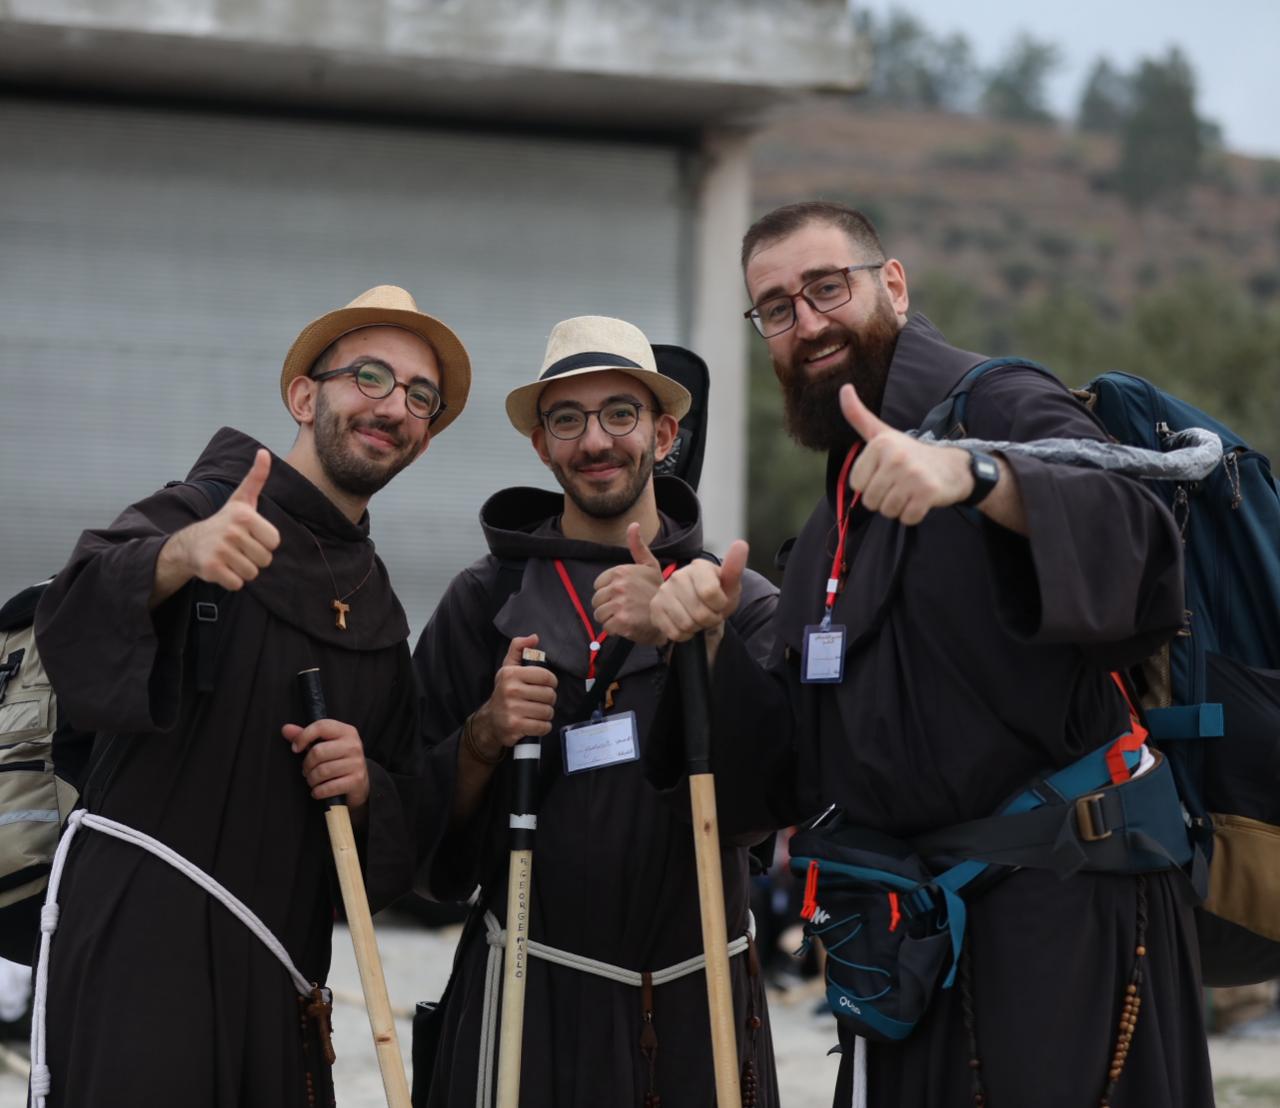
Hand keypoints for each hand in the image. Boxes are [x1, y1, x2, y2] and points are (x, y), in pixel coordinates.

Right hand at [166, 449, 281, 590]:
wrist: (191, 544)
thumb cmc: (225, 522)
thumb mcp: (242, 499)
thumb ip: (256, 478)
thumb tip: (264, 452)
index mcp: (244, 515)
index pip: (275, 542)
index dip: (264, 542)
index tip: (249, 535)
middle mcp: (231, 531)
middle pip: (265, 559)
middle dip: (254, 558)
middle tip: (238, 548)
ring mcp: (220, 550)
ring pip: (252, 573)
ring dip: (243, 570)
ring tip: (230, 557)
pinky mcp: (211, 568)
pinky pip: (238, 584)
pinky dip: (232, 581)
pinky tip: (222, 568)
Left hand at [282, 718, 369, 808]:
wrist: (359, 783)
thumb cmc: (337, 760)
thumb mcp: (324, 745)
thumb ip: (305, 736)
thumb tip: (285, 729)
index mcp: (346, 731)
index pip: (321, 726)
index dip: (303, 736)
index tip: (295, 748)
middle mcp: (354, 745)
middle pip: (318, 752)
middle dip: (307, 765)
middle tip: (306, 770)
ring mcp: (357, 763)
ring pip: (322, 771)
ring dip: (311, 780)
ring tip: (312, 780)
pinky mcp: (356, 780)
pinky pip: (329, 787)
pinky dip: (318, 791)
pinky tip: (318, 791)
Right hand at [468, 634, 558, 760]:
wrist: (490, 721)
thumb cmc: (504, 692)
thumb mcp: (508, 668)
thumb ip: (519, 649)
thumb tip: (534, 637)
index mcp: (511, 674)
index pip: (546, 676)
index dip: (552, 682)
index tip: (546, 685)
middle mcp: (510, 690)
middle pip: (549, 695)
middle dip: (549, 700)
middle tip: (540, 701)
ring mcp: (512, 709)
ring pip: (548, 712)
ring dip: (546, 714)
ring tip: (536, 712)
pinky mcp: (515, 726)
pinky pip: (543, 727)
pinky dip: (543, 727)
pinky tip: (535, 723)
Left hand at [591, 523, 666, 645]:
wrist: (670, 616)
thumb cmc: (657, 590)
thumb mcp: (649, 565)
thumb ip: (637, 546)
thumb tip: (633, 524)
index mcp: (621, 571)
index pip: (598, 585)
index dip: (609, 592)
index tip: (624, 595)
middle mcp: (619, 586)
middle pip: (596, 600)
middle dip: (608, 606)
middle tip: (624, 608)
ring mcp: (619, 604)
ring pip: (599, 614)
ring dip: (610, 619)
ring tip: (625, 617)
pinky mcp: (621, 622)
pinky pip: (606, 627)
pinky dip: (614, 630)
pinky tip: (627, 626)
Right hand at [649, 540, 747, 643]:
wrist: (699, 605)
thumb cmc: (717, 594)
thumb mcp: (730, 585)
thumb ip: (734, 568)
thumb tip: (741, 544)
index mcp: (699, 567)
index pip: (710, 593)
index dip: (720, 605)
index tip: (720, 602)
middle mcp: (678, 576)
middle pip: (700, 613)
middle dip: (710, 619)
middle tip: (709, 613)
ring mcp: (664, 591)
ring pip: (686, 624)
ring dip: (697, 628)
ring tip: (697, 618)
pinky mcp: (655, 607)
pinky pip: (674, 632)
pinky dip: (684, 634)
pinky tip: (685, 623)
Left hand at [840, 384, 972, 525]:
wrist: (954, 466)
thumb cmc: (911, 453)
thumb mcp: (883, 433)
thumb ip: (859, 416)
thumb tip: (844, 388)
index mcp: (880, 443)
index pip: (856, 484)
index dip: (869, 484)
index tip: (885, 473)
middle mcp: (895, 457)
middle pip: (870, 500)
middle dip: (883, 498)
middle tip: (900, 484)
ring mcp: (912, 475)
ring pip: (887, 511)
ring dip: (898, 507)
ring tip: (910, 491)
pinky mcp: (927, 493)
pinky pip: (906, 518)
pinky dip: (912, 515)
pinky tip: (920, 500)